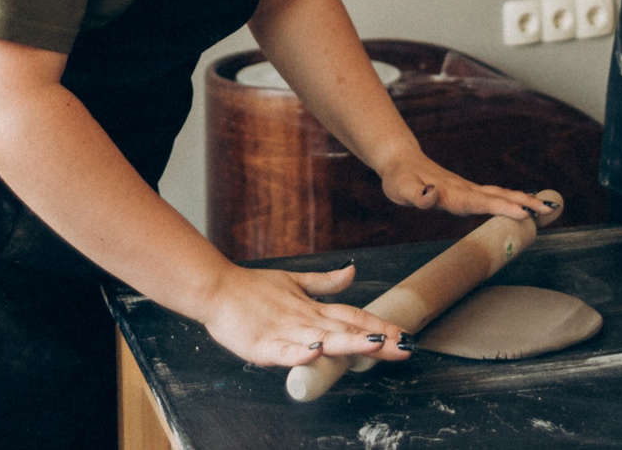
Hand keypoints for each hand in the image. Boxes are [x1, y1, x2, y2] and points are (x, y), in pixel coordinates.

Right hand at [193, 263, 412, 368]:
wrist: (216, 288)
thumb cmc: (252, 288)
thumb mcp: (293, 281)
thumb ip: (324, 282)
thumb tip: (352, 271)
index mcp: (312, 308)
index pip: (352, 316)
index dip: (379, 325)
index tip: (405, 334)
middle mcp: (304, 319)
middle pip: (346, 329)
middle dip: (376, 339)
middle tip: (404, 346)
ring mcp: (285, 332)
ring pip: (322, 339)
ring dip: (348, 342)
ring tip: (373, 344)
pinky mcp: (263, 346)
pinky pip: (285, 351)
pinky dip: (300, 352)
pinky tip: (316, 351)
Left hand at [375, 147, 550, 222]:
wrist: (401, 161)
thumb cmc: (400, 179)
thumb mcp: (402, 189)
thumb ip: (417, 195)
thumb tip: (432, 196)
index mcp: (451, 193)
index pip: (479, 202)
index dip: (501, 208)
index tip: (522, 213)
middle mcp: (464, 190)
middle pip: (497, 196)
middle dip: (523, 203)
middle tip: (548, 210)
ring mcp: (467, 189)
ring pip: (499, 194)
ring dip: (522, 200)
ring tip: (546, 207)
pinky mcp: (467, 191)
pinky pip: (494, 195)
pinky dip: (512, 199)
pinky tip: (523, 204)